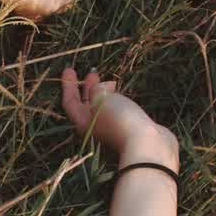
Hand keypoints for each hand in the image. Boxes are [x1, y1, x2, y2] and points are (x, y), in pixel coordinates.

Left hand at [60, 67, 175, 157]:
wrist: (146, 145)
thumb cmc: (119, 121)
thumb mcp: (101, 100)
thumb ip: (96, 90)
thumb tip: (103, 87)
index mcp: (82, 123)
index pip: (70, 102)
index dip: (68, 85)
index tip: (69, 69)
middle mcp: (94, 128)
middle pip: (86, 105)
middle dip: (88, 88)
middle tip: (92, 73)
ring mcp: (111, 130)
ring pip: (102, 108)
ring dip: (104, 94)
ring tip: (109, 82)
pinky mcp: (127, 130)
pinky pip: (117, 112)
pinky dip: (116, 101)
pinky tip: (122, 96)